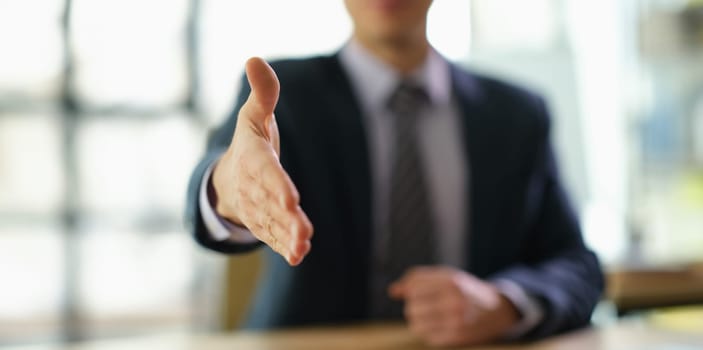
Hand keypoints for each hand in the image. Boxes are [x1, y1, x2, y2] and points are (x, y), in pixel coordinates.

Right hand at [212, 57, 312, 265]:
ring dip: (286, 237)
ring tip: (301, 249)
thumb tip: (254, 59)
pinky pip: (271, 235)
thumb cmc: (250, 141)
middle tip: (303, 233)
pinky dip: (283, 245)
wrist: (228, 176)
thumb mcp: (254, 116)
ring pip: (271, 225)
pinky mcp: (262, 222)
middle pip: (270, 205)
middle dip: (286, 220)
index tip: (291, 201)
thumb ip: (262, 93)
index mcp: (253, 159)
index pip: (265, 173)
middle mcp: (251, 187)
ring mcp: (255, 208)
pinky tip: (298, 255)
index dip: (277, 187)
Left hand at [389, 266, 519, 346]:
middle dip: (414, 306)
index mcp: (451, 281)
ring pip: (416, 324)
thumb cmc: (462, 290)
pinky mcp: (456, 337)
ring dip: (418, 320)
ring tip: (431, 315)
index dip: (409, 290)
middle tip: (426, 304)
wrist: (494, 309)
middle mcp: (455, 300)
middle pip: (411, 307)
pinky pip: (427, 336)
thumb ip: (416, 280)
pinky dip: (428, 331)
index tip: (416, 291)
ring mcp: (457, 321)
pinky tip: (439, 325)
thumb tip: (392, 291)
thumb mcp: (444, 276)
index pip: (413, 287)